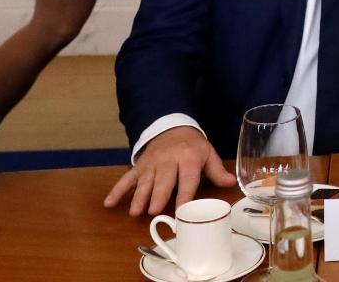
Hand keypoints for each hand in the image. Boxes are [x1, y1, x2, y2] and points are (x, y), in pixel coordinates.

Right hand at [103, 126, 230, 216]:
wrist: (173, 127)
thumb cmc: (193, 147)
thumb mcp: (208, 154)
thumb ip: (217, 170)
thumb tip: (230, 184)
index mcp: (188, 158)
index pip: (187, 177)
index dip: (185, 194)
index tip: (181, 209)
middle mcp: (168, 160)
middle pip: (163, 180)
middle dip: (158, 195)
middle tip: (153, 211)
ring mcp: (151, 163)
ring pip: (144, 181)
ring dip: (138, 196)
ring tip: (134, 212)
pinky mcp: (139, 166)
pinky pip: (127, 178)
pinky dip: (117, 190)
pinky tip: (109, 203)